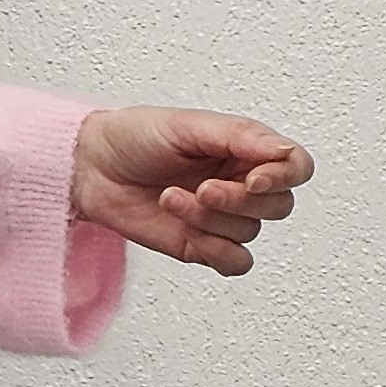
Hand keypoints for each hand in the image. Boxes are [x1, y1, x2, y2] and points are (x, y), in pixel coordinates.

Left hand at [72, 105, 313, 274]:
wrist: (90, 168)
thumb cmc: (134, 137)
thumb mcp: (189, 124)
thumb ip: (241, 136)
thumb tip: (284, 152)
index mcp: (244, 149)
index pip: (295, 167)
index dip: (284, 177)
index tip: (253, 179)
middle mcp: (239, 183)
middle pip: (278, 205)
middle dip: (239, 200)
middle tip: (202, 188)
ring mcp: (222, 217)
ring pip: (250, 232)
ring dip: (210, 219)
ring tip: (171, 197)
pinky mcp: (202, 245)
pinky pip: (235, 262)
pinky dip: (216, 250)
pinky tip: (186, 230)